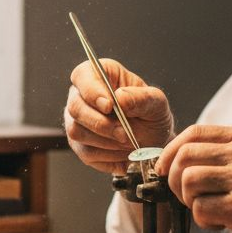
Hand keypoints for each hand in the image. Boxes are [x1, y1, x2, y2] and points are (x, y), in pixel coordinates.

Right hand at [63, 59, 173, 173]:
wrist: (154, 140)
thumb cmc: (152, 114)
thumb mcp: (157, 103)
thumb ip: (141, 98)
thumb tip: (120, 98)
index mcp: (99, 74)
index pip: (82, 76)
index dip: (92, 91)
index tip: (110, 106)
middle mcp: (81, 95)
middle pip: (75, 107)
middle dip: (101, 124)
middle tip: (124, 134)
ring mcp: (76, 120)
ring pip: (76, 132)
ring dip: (106, 142)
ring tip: (128, 143)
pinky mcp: (79, 144)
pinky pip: (86, 153)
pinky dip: (108, 158)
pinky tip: (124, 155)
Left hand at [157, 125, 231, 232]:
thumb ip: (229, 154)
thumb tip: (183, 159)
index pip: (194, 132)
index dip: (170, 151)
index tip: (165, 169)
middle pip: (184, 155)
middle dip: (174, 179)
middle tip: (186, 197)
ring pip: (187, 180)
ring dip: (189, 201)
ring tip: (209, 209)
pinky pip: (200, 208)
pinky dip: (203, 220)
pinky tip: (221, 222)